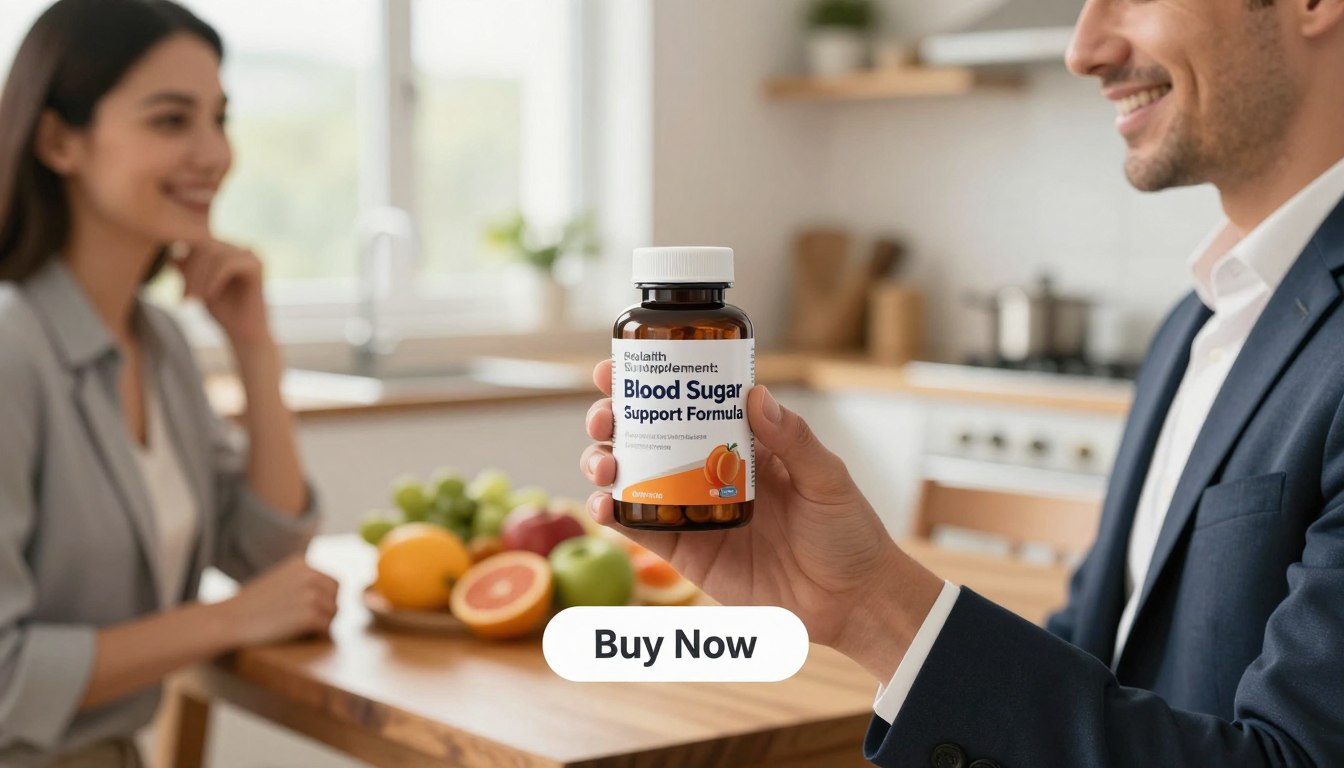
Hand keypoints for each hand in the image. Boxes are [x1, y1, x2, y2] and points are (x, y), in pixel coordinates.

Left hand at [175, 239, 272, 346]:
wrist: (246, 334)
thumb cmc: (223, 313)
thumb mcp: (198, 288)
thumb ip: (187, 271)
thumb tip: (171, 256)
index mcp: (226, 250)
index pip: (196, 243)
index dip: (184, 265)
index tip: (181, 295)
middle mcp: (239, 248)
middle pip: (204, 246)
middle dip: (191, 272)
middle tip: (185, 297)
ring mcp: (249, 254)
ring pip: (213, 254)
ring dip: (200, 278)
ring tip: (195, 300)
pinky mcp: (256, 264)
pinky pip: (226, 264)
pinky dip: (213, 279)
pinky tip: (209, 297)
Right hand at [216, 555, 338, 646]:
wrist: (229, 620)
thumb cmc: (250, 605)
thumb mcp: (278, 580)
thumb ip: (301, 580)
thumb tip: (328, 594)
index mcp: (302, 563)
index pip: (333, 582)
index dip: (327, 599)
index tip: (317, 611)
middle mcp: (310, 575)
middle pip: (337, 596)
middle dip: (329, 610)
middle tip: (314, 624)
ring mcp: (311, 594)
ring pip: (334, 613)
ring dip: (324, 624)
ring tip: (307, 631)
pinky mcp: (309, 615)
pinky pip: (328, 628)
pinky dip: (321, 635)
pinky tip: (309, 638)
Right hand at [580, 360, 942, 664]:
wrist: (851, 601)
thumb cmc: (848, 533)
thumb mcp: (827, 478)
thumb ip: (793, 439)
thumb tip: (755, 394)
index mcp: (741, 441)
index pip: (688, 401)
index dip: (648, 382)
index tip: (614, 369)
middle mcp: (709, 469)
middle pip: (647, 434)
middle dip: (614, 419)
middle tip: (606, 416)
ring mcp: (694, 509)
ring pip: (633, 477)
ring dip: (604, 462)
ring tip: (604, 461)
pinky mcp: (687, 551)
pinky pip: (641, 529)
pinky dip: (612, 514)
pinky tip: (602, 505)